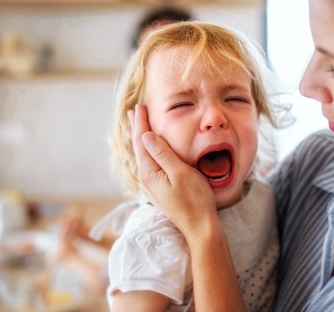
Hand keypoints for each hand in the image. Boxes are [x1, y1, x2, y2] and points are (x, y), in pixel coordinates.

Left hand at [129, 104, 219, 242]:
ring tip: (137, 128)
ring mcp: (153, 187)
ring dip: (141, 140)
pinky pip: (149, 165)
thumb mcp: (180, 173)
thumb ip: (163, 154)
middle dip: (137, 129)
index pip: (142, 141)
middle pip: (139, 148)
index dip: (141, 123)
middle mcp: (147, 180)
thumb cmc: (195, 200)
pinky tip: (149, 152)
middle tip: (133, 111)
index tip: (139, 107)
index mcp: (150, 173)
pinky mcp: (160, 191)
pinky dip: (148, 152)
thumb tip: (146, 136)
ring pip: (144, 157)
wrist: (200, 227)